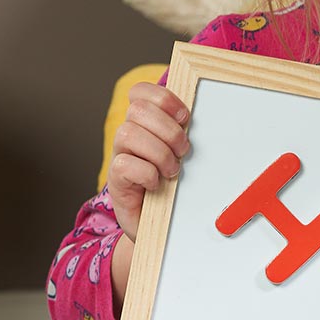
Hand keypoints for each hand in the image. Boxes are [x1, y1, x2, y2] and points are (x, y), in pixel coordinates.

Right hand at [107, 82, 189, 241]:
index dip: (163, 98)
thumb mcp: (182, 159)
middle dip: (168, 130)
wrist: (158, 228)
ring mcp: (119, 157)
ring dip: (159, 152)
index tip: (185, 117)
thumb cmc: (171, 192)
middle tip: (183, 151)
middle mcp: (128, 137)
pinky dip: (147, 174)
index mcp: (143, 125)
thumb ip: (185, 137)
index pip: (140, 92)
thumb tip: (203, 121)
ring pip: (128, 133)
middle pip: (137, 110)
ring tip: (172, 171)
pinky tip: (156, 184)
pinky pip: (125, 164)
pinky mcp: (116, 180)